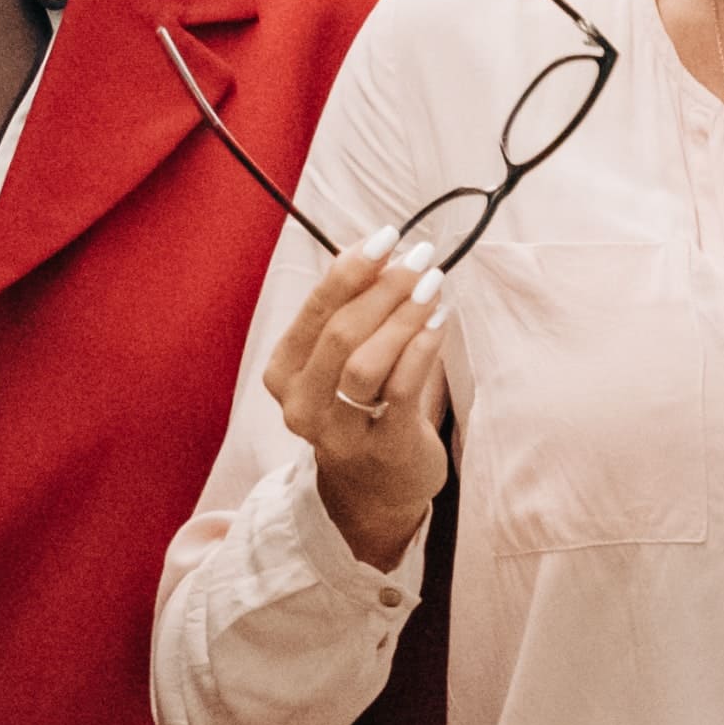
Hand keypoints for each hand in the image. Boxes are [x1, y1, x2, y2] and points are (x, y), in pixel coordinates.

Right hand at [265, 231, 456, 572]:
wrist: (378, 487)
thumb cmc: (362, 407)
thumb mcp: (341, 359)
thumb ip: (349, 310)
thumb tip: (374, 249)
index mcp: (284, 374)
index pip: (315, 310)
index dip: (351, 268)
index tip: (386, 236)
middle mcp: (302, 406)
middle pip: (339, 333)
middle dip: (384, 287)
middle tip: (420, 257)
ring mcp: (340, 433)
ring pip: (367, 362)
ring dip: (404, 316)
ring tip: (433, 286)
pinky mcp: (383, 449)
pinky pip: (401, 390)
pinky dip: (422, 348)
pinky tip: (439, 321)